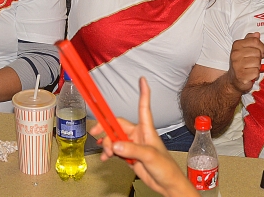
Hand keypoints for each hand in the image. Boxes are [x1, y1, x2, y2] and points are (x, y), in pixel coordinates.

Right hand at [90, 78, 197, 196]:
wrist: (167, 184)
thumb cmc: (166, 167)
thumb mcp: (149, 156)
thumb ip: (132, 150)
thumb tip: (115, 145)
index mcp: (146, 129)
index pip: (143, 106)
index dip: (143, 92)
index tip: (142, 80)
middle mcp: (138, 135)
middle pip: (117, 125)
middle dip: (106, 129)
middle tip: (97, 134)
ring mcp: (132, 145)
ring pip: (114, 139)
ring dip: (107, 145)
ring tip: (107, 154)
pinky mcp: (129, 156)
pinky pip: (114, 150)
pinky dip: (108, 153)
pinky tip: (106, 158)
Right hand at [227, 32, 263, 92]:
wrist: (233, 80)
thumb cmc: (241, 63)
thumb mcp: (244, 49)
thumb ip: (250, 40)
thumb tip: (257, 34)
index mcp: (236, 45)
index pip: (255, 41)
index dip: (261, 47)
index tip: (259, 52)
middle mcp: (235, 54)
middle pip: (257, 52)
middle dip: (258, 58)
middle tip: (253, 62)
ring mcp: (237, 65)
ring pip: (257, 62)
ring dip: (257, 67)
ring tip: (250, 68)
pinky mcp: (241, 76)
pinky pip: (256, 72)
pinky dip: (255, 74)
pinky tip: (249, 74)